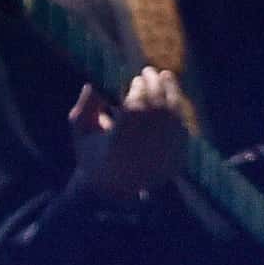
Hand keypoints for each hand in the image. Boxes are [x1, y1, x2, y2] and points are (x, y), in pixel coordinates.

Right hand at [67, 67, 191, 204]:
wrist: (115, 192)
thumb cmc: (95, 159)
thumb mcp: (82, 134)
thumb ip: (84, 109)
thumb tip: (91, 85)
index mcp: (123, 140)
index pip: (137, 103)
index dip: (139, 87)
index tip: (136, 79)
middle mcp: (148, 144)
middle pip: (157, 104)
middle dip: (154, 84)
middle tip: (148, 72)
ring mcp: (165, 151)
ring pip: (173, 113)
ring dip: (171, 91)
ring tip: (165, 77)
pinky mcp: (177, 156)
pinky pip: (181, 127)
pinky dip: (178, 110)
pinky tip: (173, 98)